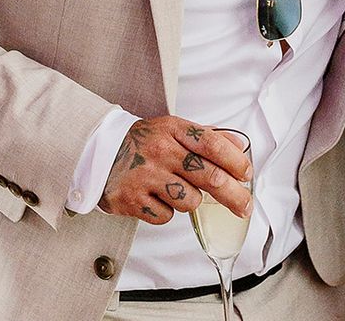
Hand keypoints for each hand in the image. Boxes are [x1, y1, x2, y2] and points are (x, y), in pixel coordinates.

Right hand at [98, 117, 252, 223]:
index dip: (235, 161)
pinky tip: (156, 197)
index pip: (212, 144)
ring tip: (178, 189)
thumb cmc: (144, 142)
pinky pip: (166, 216)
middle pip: (209, 177)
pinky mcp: (132, 200)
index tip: (247, 174)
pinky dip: (167, 211)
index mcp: (173, 129)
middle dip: (234, 195)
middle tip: (245, 207)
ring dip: (191, 200)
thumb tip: (239, 146)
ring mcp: (145, 176)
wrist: (97, 151)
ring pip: (190, 201)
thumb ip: (206, 137)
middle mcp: (160, 151)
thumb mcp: (173, 129)